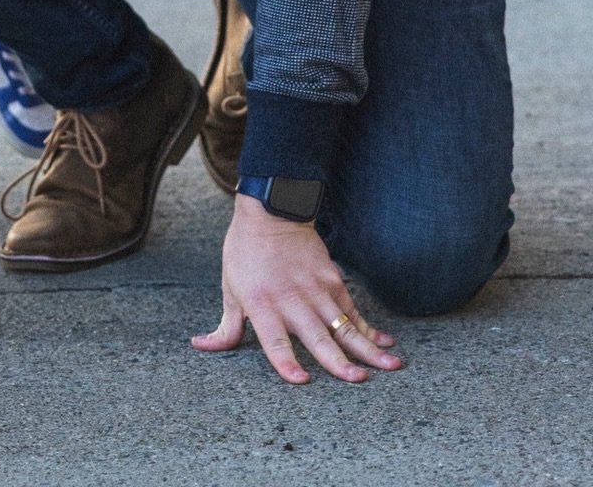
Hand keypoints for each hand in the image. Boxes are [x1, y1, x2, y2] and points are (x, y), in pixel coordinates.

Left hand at [191, 194, 402, 384]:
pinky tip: (386, 343)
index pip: (273, 340)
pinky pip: (353, 310)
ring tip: (391, 366)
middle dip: (339, 361)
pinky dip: (370, 328)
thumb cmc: (245, 252)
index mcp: (262, 303)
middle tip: (358, 381)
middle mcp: (291, 299)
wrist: (271, 210)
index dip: (286, 361)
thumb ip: (226, 326)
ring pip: (344, 325)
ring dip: (368, 348)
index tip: (301, 381)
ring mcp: (316, 289)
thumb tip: (201, 345)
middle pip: (317, 336)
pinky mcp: (333, 279)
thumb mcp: (230, 288)